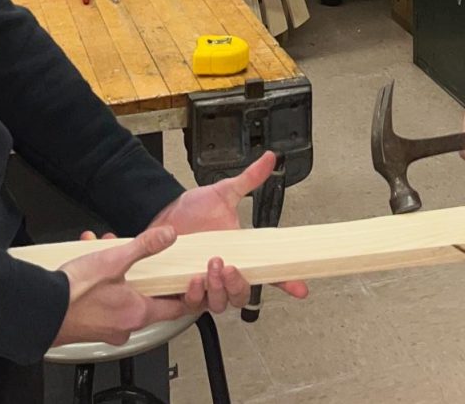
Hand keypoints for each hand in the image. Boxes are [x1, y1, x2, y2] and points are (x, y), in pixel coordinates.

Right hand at [53, 227, 186, 346]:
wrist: (39, 311)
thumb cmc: (73, 293)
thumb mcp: (114, 260)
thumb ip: (145, 246)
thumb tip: (168, 235)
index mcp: (138, 313)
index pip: (177, 309)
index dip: (186, 294)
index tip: (190, 283)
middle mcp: (125, 326)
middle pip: (149, 301)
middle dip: (145, 274)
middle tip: (142, 259)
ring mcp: (106, 329)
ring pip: (124, 298)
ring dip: (119, 274)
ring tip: (107, 252)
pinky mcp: (89, 327)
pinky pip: (105, 303)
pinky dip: (102, 283)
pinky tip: (89, 262)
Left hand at [148, 150, 308, 308]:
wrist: (163, 216)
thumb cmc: (193, 211)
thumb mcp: (223, 193)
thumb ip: (249, 179)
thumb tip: (268, 159)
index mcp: (241, 256)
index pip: (269, 273)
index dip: (287, 282)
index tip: (301, 287)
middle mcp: (225, 273)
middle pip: (243, 296)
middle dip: (239, 285)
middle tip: (230, 266)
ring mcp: (206, 284)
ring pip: (221, 303)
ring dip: (218, 289)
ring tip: (211, 267)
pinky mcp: (184, 291)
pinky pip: (194, 305)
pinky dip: (195, 295)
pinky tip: (194, 279)